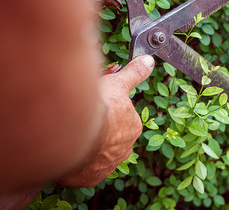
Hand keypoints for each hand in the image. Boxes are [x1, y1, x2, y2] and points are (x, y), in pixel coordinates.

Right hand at [58, 55, 154, 186]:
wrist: (77, 132)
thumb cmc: (101, 107)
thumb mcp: (118, 83)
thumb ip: (134, 74)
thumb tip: (149, 62)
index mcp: (132, 128)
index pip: (121, 120)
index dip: (108, 112)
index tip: (96, 108)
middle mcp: (124, 150)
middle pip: (110, 138)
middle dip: (99, 130)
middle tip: (82, 120)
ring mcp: (108, 165)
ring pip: (97, 154)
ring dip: (87, 146)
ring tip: (73, 135)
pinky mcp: (91, 178)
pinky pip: (84, 170)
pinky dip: (76, 162)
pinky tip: (69, 151)